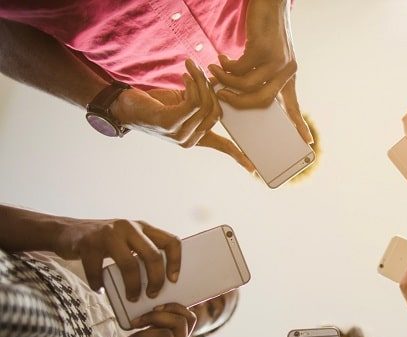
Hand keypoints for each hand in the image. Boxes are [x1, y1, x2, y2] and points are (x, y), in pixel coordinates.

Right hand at [54, 218, 180, 300]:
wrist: (65, 230)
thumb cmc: (102, 242)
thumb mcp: (127, 240)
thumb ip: (141, 252)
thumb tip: (160, 282)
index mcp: (142, 227)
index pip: (171, 241)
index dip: (176, 261)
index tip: (173, 280)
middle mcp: (128, 227)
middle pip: (152, 255)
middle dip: (155, 279)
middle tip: (152, 294)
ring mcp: (108, 233)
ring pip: (129, 264)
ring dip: (132, 285)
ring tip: (131, 297)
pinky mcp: (88, 243)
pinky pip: (97, 270)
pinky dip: (99, 284)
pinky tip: (100, 289)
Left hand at [112, 59, 253, 171]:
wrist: (124, 105)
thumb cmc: (153, 104)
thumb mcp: (183, 104)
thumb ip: (202, 103)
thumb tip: (220, 89)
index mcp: (194, 139)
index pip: (222, 147)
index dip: (239, 156)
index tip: (254, 170)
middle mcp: (188, 141)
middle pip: (216, 113)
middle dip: (212, 89)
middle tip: (202, 72)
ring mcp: (179, 134)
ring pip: (205, 105)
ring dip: (200, 81)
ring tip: (191, 69)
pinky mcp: (169, 123)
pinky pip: (193, 102)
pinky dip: (192, 84)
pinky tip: (185, 76)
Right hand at [208, 0, 312, 143]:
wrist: (269, 3)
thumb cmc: (264, 32)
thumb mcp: (267, 58)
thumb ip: (259, 78)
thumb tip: (236, 98)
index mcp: (288, 76)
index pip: (294, 106)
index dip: (300, 125)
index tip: (308, 143)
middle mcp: (286, 70)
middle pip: (262, 101)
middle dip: (239, 104)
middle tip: (221, 98)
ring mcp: (276, 60)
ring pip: (246, 86)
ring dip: (226, 82)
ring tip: (214, 73)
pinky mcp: (262, 49)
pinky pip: (238, 70)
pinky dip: (225, 67)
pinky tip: (221, 59)